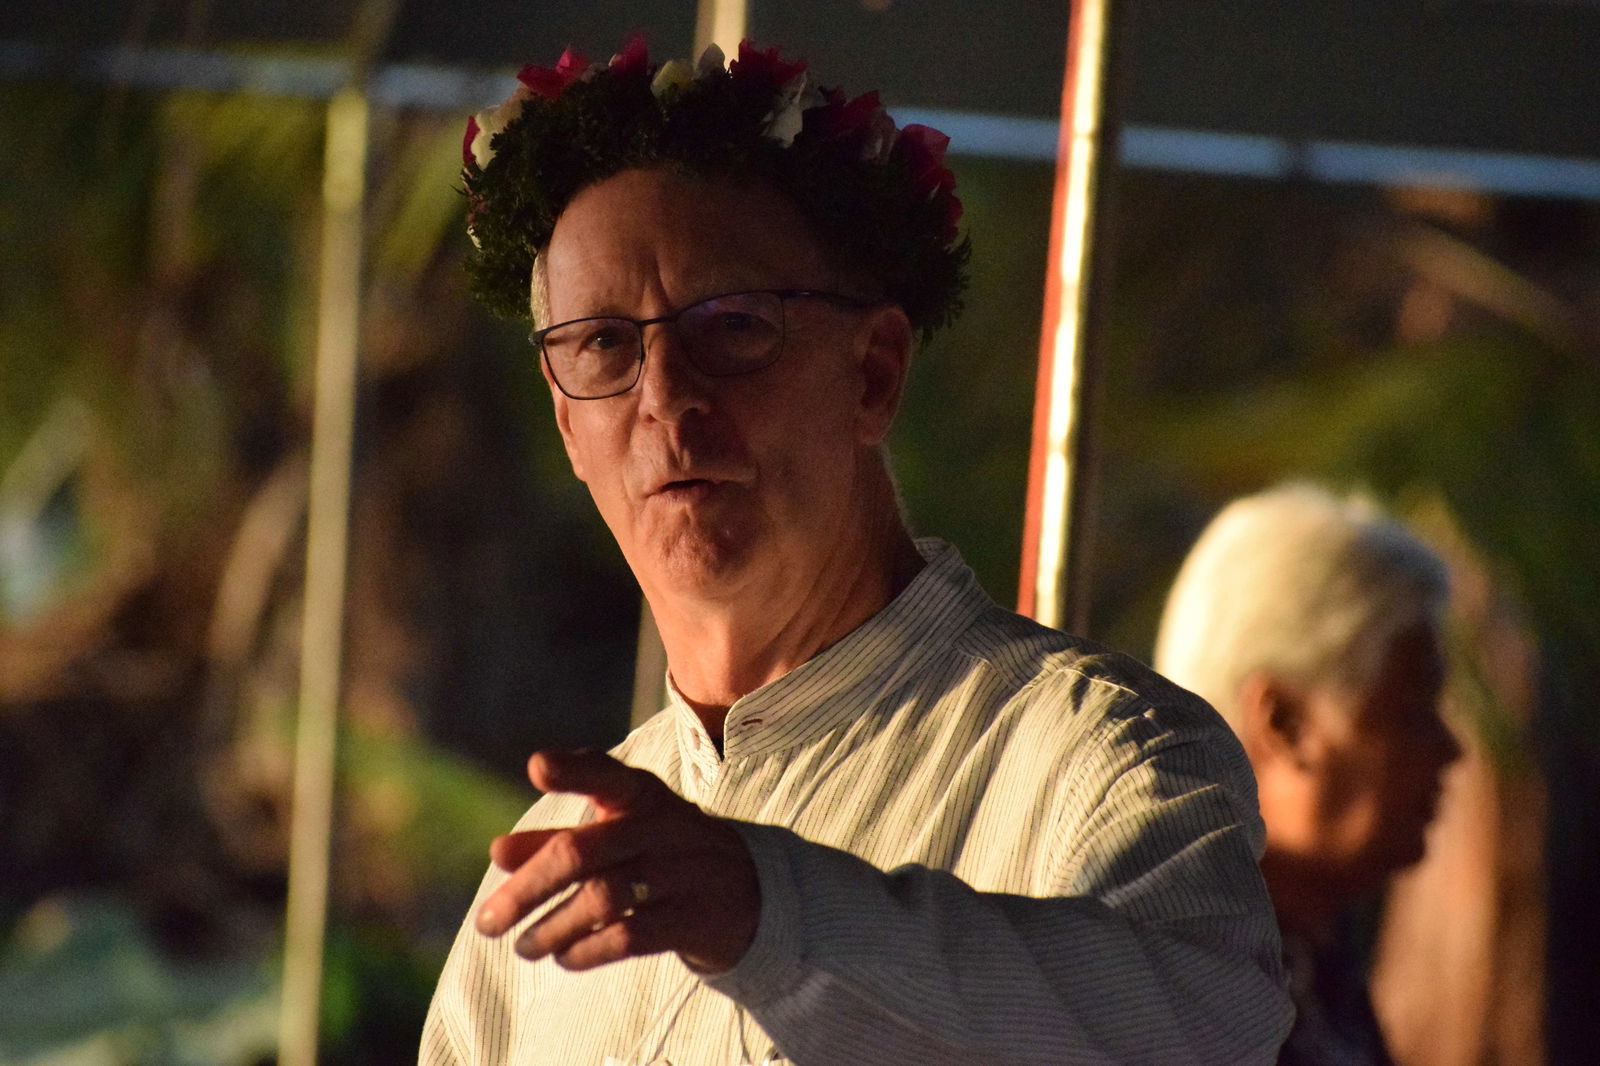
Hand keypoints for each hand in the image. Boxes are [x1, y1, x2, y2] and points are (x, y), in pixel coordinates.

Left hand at [473, 749, 760, 974]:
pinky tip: (565, 958)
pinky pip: (631, 936)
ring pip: (603, 897)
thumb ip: (556, 840)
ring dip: (552, 928)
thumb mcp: (619, 833)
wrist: (750, 890)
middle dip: (528, 888)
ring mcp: (682, 872)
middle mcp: (663, 827)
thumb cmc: (662, 854)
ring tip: (524, 947)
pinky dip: (588, 950)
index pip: (608, 774)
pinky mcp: (695, 918)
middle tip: (489, 923)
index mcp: (642, 796)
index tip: (536, 767)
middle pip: (583, 850)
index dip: (573, 769)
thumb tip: (497, 852)